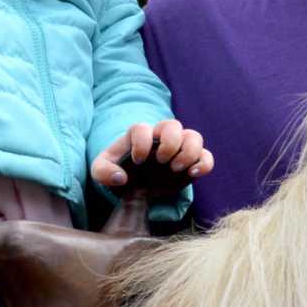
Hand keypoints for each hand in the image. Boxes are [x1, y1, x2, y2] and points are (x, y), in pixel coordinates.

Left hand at [91, 118, 212, 189]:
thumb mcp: (101, 171)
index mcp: (138, 135)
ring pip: (194, 136)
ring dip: (188, 151)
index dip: (142, 142)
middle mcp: (161, 136)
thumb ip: (103, 172)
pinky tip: (193, 174)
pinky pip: (206, 156)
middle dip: (169, 143)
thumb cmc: (118, 170)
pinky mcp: (191, 162)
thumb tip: (121, 177)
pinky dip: (204, 163)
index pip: (142, 128)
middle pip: (172, 125)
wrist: (134, 181)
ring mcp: (179, 147)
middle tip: (162, 162)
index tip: (138, 161)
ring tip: (177, 168)